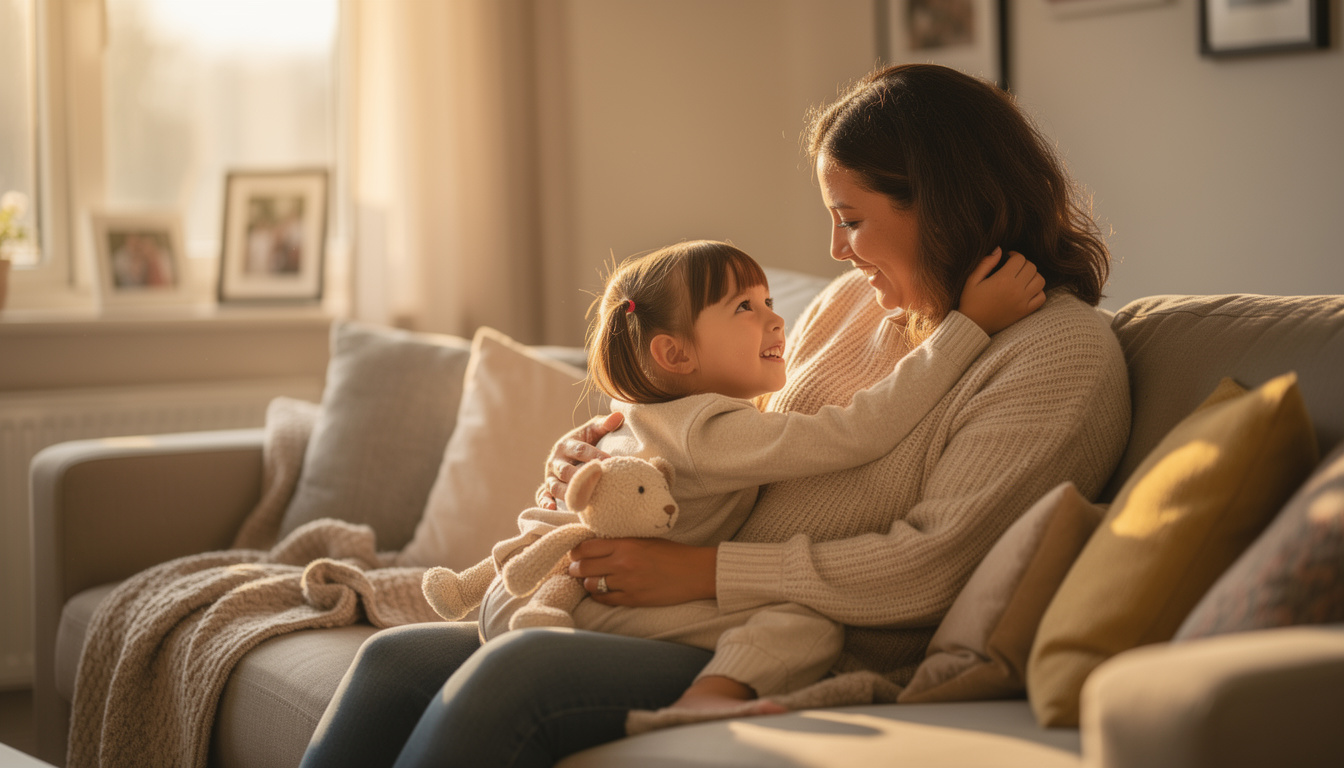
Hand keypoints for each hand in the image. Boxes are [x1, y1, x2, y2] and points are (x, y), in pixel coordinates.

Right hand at [535, 412, 624, 509]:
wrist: (566, 455)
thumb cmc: (584, 442)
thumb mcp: (592, 431)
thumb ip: (604, 425)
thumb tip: (619, 416)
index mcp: (565, 445)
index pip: (580, 450)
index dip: (595, 456)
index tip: (612, 462)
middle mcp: (555, 461)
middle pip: (566, 471)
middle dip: (581, 477)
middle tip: (597, 483)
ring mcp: (550, 477)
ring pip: (555, 486)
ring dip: (567, 493)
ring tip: (582, 500)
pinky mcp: (547, 489)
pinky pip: (543, 497)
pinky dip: (546, 503)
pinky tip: (553, 508)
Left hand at [567, 538, 716, 606]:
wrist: (695, 572)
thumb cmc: (672, 553)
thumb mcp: (644, 539)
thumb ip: (620, 543)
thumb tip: (595, 546)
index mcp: (625, 544)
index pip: (586, 547)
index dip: (575, 552)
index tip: (574, 554)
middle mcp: (623, 563)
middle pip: (583, 567)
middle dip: (575, 569)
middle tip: (575, 569)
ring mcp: (627, 583)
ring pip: (591, 585)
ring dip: (587, 583)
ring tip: (589, 581)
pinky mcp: (633, 599)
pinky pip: (605, 600)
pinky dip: (598, 596)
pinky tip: (600, 592)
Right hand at [958, 248, 1046, 334]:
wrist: (973, 325)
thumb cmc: (970, 301)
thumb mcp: (972, 279)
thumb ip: (986, 263)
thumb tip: (999, 249)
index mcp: (1003, 279)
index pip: (1020, 259)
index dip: (1014, 255)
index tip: (1008, 259)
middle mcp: (1016, 289)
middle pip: (1032, 267)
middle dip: (1024, 264)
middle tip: (1014, 268)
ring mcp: (1023, 301)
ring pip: (1040, 280)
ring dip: (1033, 276)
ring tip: (1022, 279)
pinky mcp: (1025, 311)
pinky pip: (1042, 297)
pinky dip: (1038, 292)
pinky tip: (1027, 291)